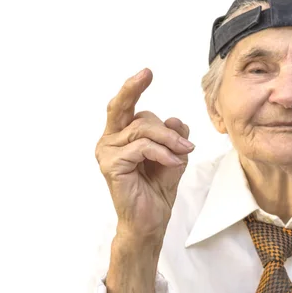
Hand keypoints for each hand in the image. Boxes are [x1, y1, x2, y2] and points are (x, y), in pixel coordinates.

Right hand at [95, 68, 193, 242]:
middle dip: (134, 89)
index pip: (125, 106)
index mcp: (120, 136)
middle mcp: (109, 141)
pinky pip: (142, 147)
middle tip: (150, 78)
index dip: (133, 87)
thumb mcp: (173, 155)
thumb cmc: (157, 188)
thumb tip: (174, 119)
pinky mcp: (111, 165)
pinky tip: (173, 162)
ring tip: (184, 150)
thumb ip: (173, 135)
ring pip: (141, 128)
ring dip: (169, 138)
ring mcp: (106, 152)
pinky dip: (163, 152)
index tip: (147, 72)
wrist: (149, 220)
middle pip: (123, 108)